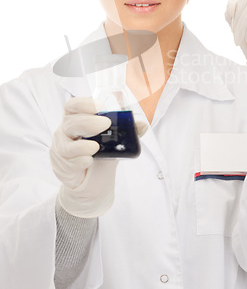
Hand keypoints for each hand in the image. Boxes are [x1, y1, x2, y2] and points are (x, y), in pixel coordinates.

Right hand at [50, 97, 118, 217]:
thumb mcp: (115, 142)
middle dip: (88, 122)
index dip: (83, 103)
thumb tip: (143, 125)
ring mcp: (61, 150)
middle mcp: (66, 132)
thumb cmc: (101, 156)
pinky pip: (68, 163)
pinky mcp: (62, 167)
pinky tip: (88, 162)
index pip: (73, 105)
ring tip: (96, 147)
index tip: (100, 106)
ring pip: (66, 145)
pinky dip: (79, 162)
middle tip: (104, 124)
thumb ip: (128, 132)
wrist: (92, 184)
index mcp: (77, 119)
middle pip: (70, 123)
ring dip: (82, 146)